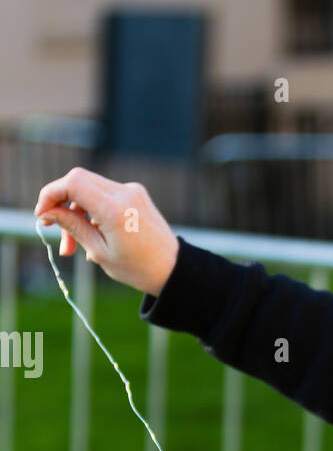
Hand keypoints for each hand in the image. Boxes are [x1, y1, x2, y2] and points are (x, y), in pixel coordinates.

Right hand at [33, 166, 179, 296]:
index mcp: (115, 209)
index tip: (42, 215)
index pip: (73, 183)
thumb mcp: (100, 251)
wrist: (173, 270)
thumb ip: (73, 227)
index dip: (51, 194)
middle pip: (79, 180)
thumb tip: (47, 212)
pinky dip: (92, 212)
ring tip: (73, 247)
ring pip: (90, 188)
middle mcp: (125, 193)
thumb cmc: (138, 268)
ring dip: (76, 212)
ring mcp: (132, 191)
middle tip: (54, 231)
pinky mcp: (136, 194)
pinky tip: (93, 238)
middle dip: (62, 204)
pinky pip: (104, 195)